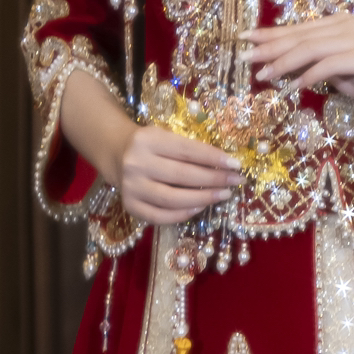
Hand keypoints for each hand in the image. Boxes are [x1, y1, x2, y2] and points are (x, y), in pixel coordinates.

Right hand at [113, 124, 239, 223]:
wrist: (117, 154)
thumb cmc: (151, 145)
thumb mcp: (166, 137)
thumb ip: (190, 149)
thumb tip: (226, 166)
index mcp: (148, 140)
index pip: (187, 151)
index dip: (214, 159)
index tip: (236, 165)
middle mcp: (137, 163)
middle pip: (183, 175)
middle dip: (214, 179)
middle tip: (235, 181)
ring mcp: (132, 187)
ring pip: (173, 199)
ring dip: (203, 198)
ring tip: (223, 195)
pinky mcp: (130, 206)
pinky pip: (161, 216)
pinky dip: (183, 214)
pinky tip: (200, 207)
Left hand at [244, 17, 353, 127]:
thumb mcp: (338, 73)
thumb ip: (314, 65)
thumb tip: (281, 68)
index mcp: (339, 24)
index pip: (298, 29)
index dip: (269, 35)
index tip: (244, 40)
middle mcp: (347, 25)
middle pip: (299, 36)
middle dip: (269, 48)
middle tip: (245, 59)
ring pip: (310, 49)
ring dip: (284, 64)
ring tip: (263, 77)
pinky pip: (329, 66)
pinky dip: (309, 76)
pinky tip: (294, 87)